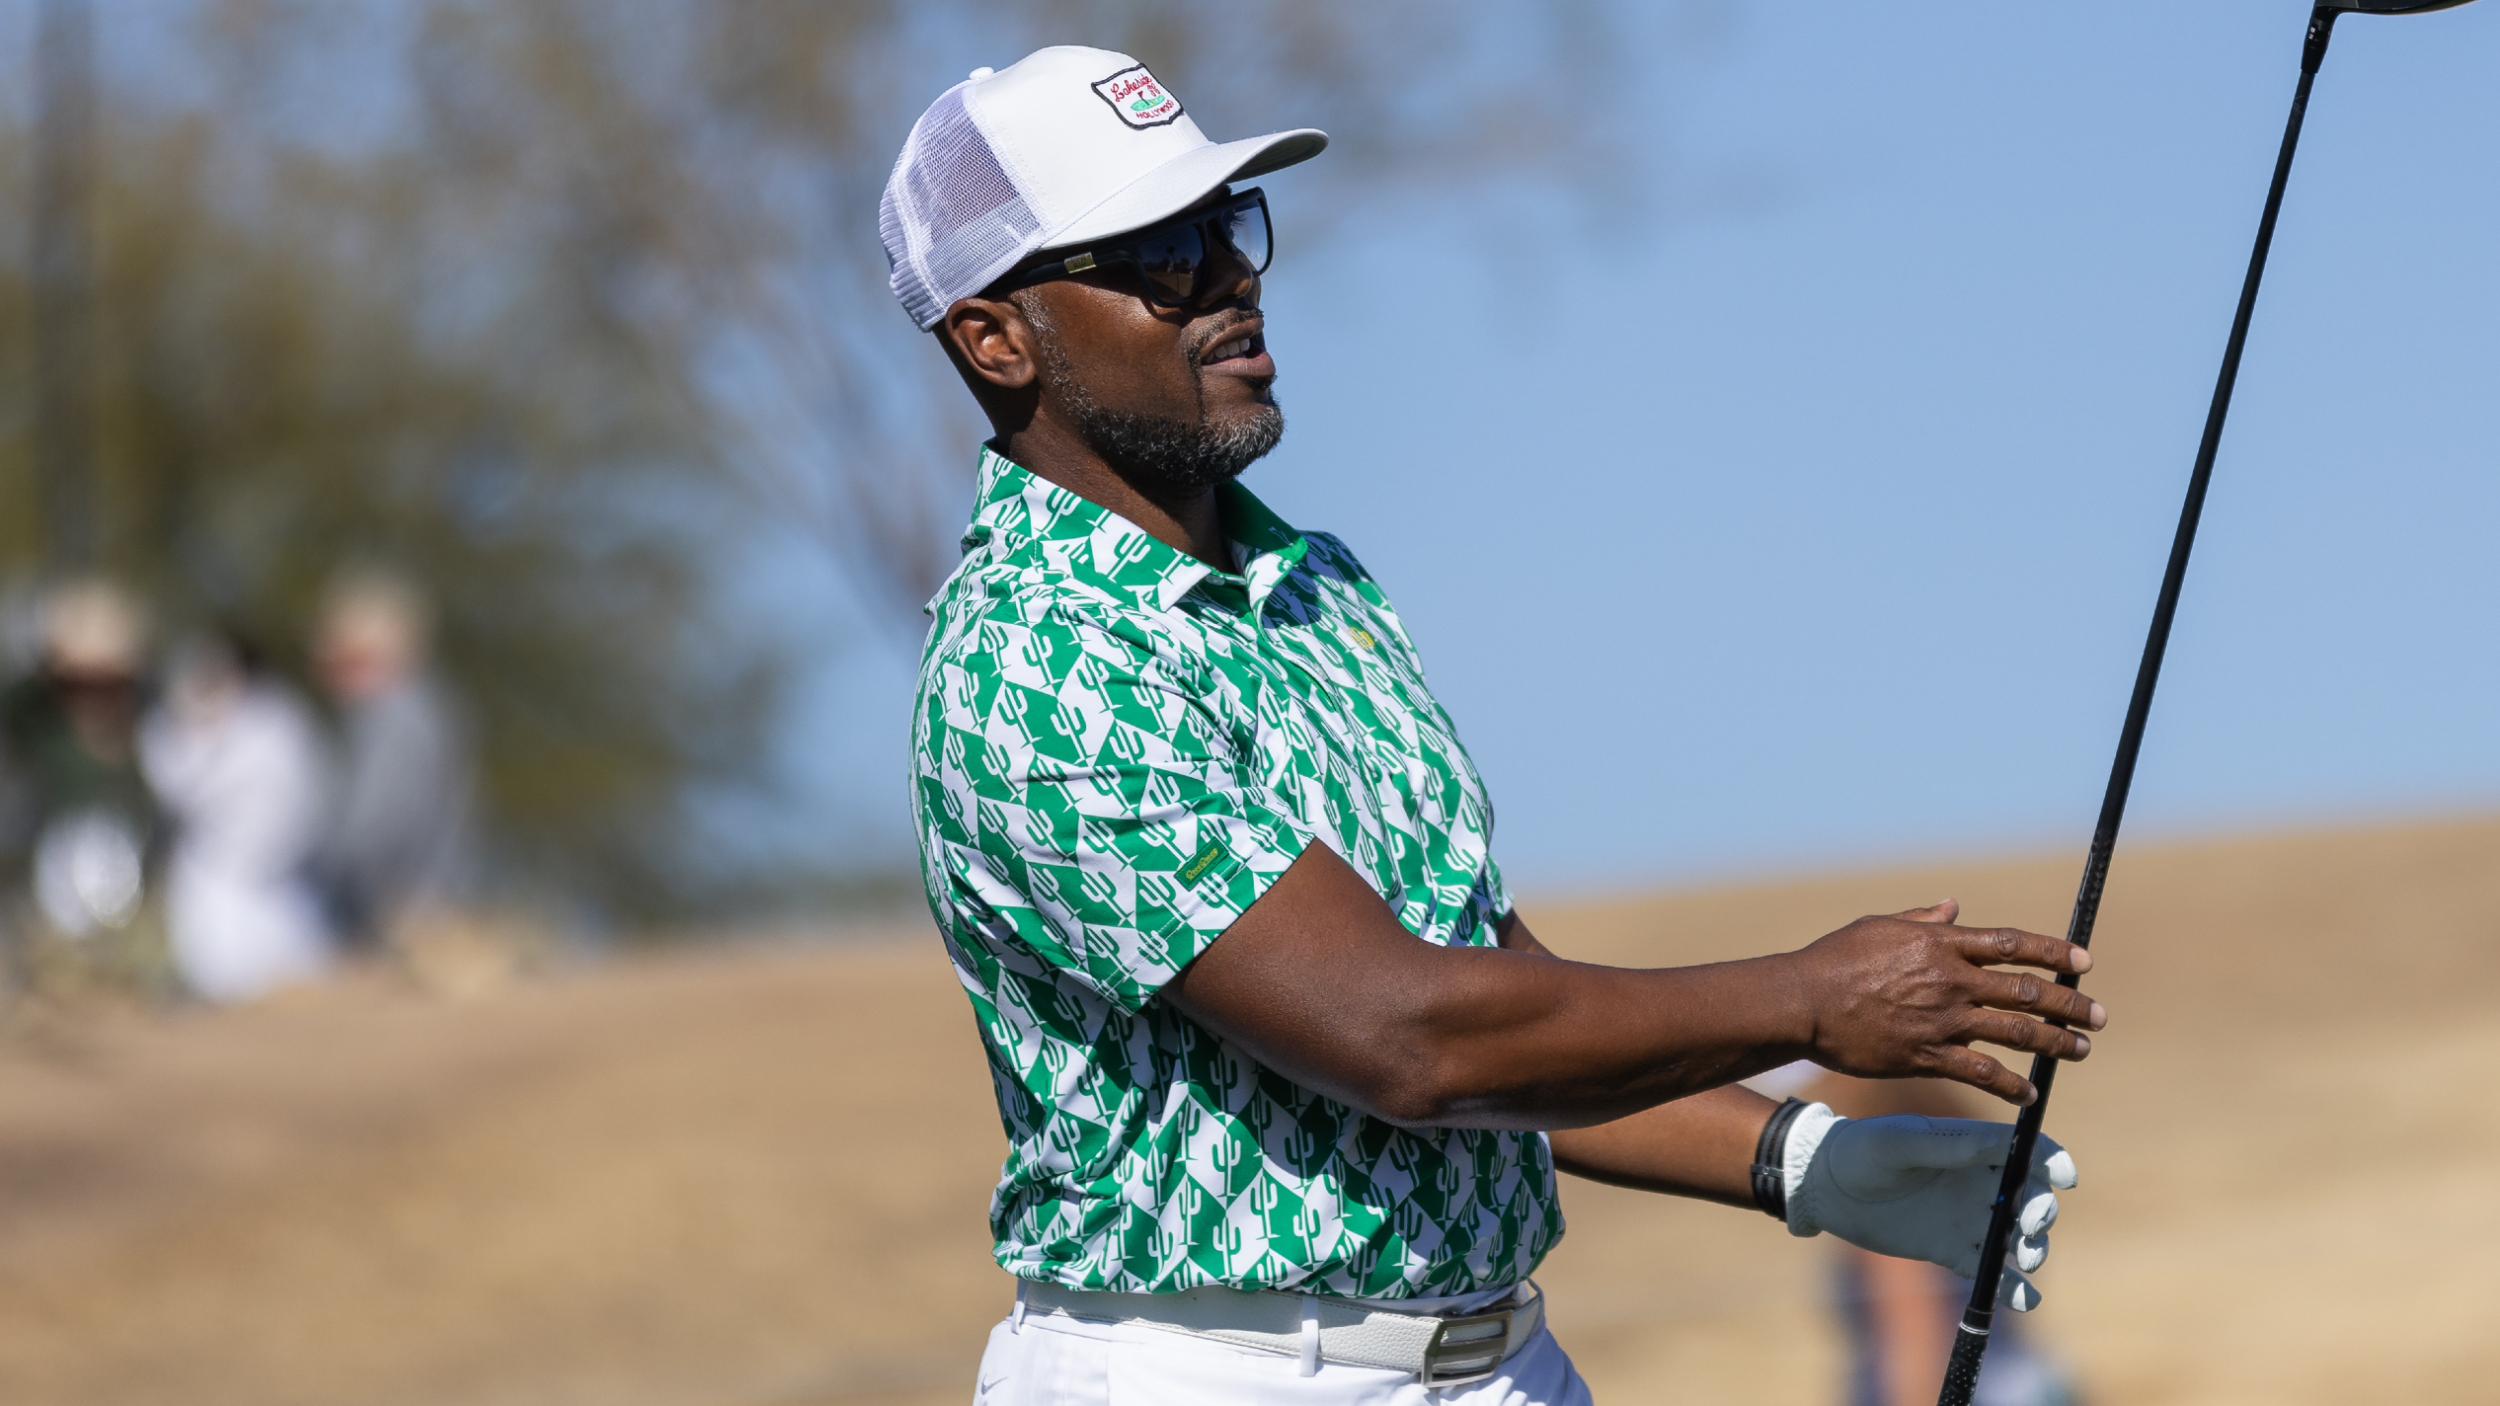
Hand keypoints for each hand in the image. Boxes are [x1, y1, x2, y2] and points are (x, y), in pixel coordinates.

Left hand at [1785, 1109, 2077, 1311]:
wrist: (1827, 1187)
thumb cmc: (1860, 1150)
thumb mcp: (1897, 1142)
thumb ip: (1944, 1146)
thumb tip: (1992, 1145)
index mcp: (1973, 1146)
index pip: (2028, 1151)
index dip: (2052, 1162)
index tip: (2064, 1180)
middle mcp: (1980, 1183)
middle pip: (2031, 1197)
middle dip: (2041, 1211)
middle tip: (2030, 1224)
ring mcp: (1970, 1219)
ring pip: (2018, 1237)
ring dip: (2033, 1248)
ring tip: (2025, 1258)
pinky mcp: (1954, 1252)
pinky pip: (1992, 1273)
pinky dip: (2014, 1288)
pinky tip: (2027, 1299)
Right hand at [1793, 899, 2105, 1104]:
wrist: (1803, 1002)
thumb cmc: (1835, 959)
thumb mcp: (1881, 926)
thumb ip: (1923, 918)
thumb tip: (1954, 906)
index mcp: (1940, 943)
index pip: (2011, 944)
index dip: (2053, 952)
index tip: (2082, 962)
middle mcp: (1950, 980)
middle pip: (2025, 989)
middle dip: (2069, 1003)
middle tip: (2097, 1015)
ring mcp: (1942, 1020)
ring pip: (2015, 1031)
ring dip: (2055, 1041)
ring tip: (2080, 1049)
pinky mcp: (1927, 1055)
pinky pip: (1981, 1072)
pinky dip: (2010, 1084)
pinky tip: (2030, 1092)